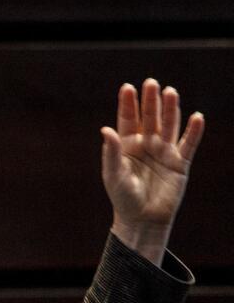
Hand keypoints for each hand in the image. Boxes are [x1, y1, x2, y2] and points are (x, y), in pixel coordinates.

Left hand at [100, 78, 203, 264]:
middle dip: (150, 101)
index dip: (128, 104)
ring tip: (171, 92)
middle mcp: (146, 144)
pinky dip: (193, 131)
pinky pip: (188, 144)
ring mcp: (164, 152)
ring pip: (169, 126)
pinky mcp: (180, 163)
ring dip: (171, 110)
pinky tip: (196, 117)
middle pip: (150, 118)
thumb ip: (112, 152)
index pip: (128, 119)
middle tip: (151, 83)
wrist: (143, 219)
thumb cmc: (123, 197)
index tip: (128, 87)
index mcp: (126, 145)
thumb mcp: (114, 174)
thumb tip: (105, 129)